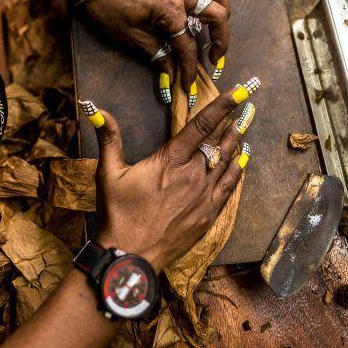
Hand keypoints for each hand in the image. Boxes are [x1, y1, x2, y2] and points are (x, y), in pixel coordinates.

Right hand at [78, 80, 258, 271]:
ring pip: (228, 162)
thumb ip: (109, 138)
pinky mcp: (208, 215)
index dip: (223, 105)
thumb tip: (98, 111)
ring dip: (238, 142)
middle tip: (249, 104)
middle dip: (235, 120)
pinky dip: (238, 170)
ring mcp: (203, 196)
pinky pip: (230, 187)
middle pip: (219, 141)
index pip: (202, 125)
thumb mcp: (108, 173)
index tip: (240, 91)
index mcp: (170, 161)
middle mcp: (193, 175)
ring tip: (247, 124)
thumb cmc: (118, 214)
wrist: (131, 256)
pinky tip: (242, 160)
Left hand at [81, 0, 231, 102]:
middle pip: (217, 16)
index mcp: (170, 9)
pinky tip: (204, 12)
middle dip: (220, 41)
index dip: (189, 70)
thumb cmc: (109, 9)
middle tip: (214, 60)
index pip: (187, 46)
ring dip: (222, 13)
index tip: (189, 86)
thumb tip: (171, 78)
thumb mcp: (132, 38)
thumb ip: (158, 56)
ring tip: (217, 33)